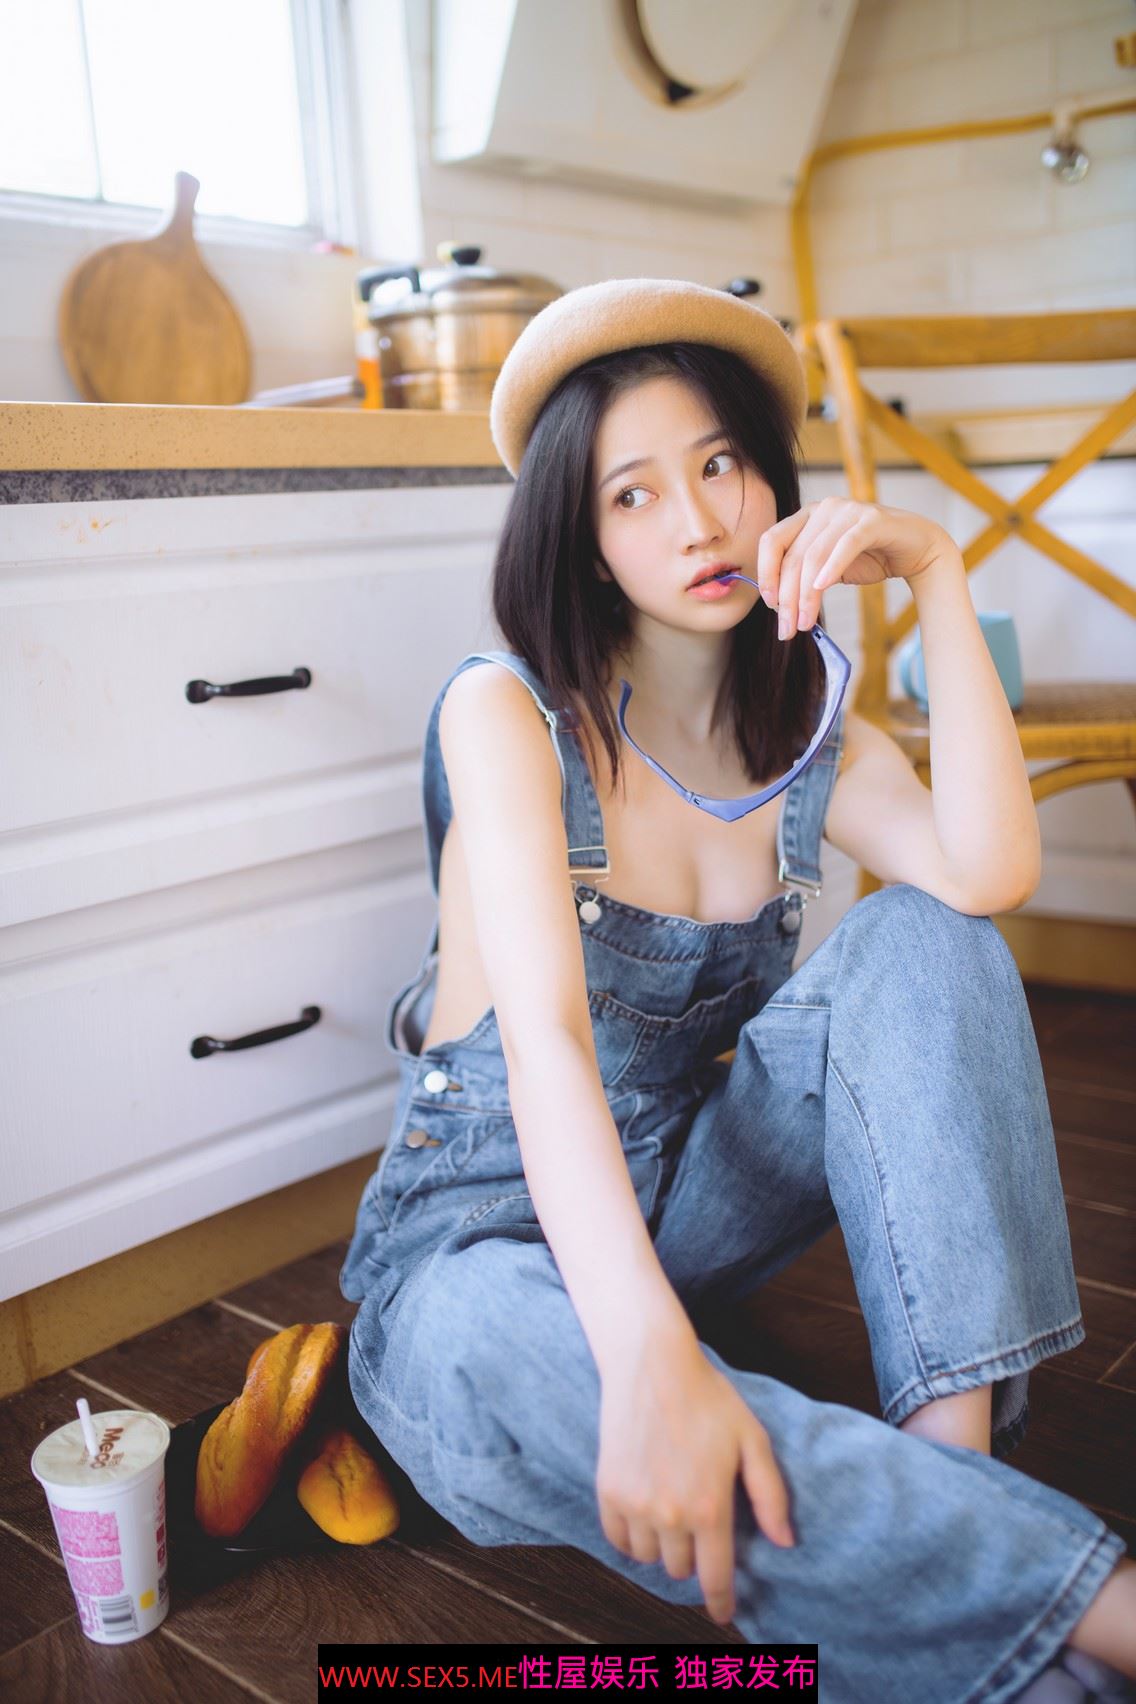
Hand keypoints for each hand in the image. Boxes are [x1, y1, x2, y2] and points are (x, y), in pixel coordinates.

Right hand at [596, 1326, 794, 1627]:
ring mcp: (636, 1505)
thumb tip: (785, 1542)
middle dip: (693, 1557)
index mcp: (710, 1507)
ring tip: (671, 1515)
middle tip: (698, 1526)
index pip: (715, 1577)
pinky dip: (632, 1538)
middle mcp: (670, 1514)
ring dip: (662, 1546)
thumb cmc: (709, 1399)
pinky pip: (618, 1540)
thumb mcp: (752, 1440)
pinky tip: (645, 1516)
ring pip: (650, 1557)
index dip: (720, 1602)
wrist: (652, 1365)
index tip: (722, 1614)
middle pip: (681, 1569)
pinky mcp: (608, 1491)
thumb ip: (771, 1495)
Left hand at [758, 497, 954, 638]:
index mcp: (806, 516)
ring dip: (807, 594)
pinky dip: (832, 567)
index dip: (767, 574)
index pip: (772, 541)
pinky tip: (822, 588)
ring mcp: (847, 511)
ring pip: (815, 555)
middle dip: (787, 597)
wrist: (917, 549)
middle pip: (793, 556)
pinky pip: (846, 544)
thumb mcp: (829, 569)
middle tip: (788, 629)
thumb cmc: (871, 558)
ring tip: (805, 623)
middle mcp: (823, 509)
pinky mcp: (872, 520)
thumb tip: (778, 605)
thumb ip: (805, 578)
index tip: (771, 606)